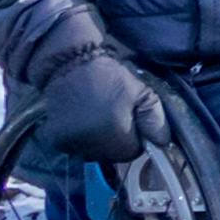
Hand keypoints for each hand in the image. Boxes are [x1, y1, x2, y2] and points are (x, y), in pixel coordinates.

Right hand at [37, 52, 163, 165]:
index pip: (133, 151)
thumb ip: (154, 117)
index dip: (135, 137)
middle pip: (113, 155)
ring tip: (97, 116)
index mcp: (116, 134)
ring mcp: (71, 144)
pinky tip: (82, 119)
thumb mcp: (139, 91)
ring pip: (94, 153)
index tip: (131, 120)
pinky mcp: (56, 140)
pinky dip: (81, 138)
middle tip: (114, 115)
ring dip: (99, 141)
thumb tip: (163, 142)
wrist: (69, 64)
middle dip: (118, 140)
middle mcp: (92, 145)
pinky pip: (75, 147)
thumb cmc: (108, 76)